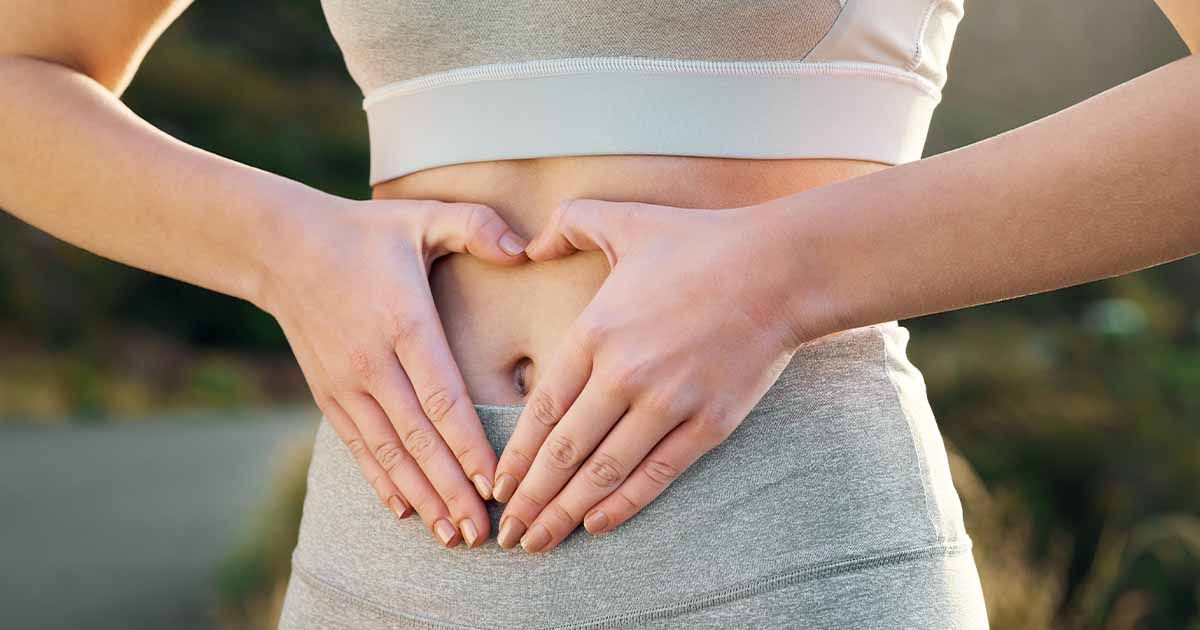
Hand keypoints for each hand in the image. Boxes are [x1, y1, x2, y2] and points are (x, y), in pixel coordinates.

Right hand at [259, 195, 528, 547]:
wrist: (280, 247)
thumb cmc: (366, 233)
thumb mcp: (422, 216)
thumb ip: (477, 226)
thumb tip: (525, 247)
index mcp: (403, 320)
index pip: (442, 395)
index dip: (468, 444)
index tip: (495, 483)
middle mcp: (372, 361)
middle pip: (418, 438)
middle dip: (452, 489)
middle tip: (484, 532)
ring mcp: (345, 383)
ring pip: (388, 452)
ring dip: (421, 497)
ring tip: (453, 536)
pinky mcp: (328, 396)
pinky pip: (359, 448)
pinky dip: (382, 482)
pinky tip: (405, 512)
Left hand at [492, 199, 808, 551]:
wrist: (782, 268)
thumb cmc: (702, 241)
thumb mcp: (626, 219)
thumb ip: (568, 224)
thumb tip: (526, 245)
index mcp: (596, 331)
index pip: (541, 409)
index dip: (515, 455)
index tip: (495, 486)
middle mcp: (624, 375)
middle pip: (563, 452)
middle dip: (529, 499)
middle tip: (506, 534)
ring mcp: (668, 403)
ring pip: (603, 472)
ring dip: (565, 513)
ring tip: (538, 543)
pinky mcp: (709, 423)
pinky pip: (656, 474)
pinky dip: (622, 505)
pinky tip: (596, 526)